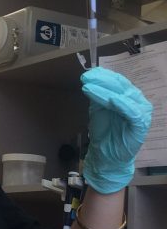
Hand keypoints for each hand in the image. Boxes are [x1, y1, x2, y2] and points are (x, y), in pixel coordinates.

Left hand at [81, 67, 151, 192]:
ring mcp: (141, 112)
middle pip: (121, 86)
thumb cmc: (104, 132)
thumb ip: (98, 95)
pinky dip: (122, 105)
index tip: (88, 72)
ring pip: (125, 96)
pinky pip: (132, 112)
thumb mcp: (98, 109)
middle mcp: (137, 101)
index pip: (117, 81)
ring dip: (107, 90)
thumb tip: (91, 76)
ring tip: (89, 86)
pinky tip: (111, 99)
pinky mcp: (141, 125)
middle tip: (87, 77)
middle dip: (103, 80)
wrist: (107, 156)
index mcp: (128, 96)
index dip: (103, 75)